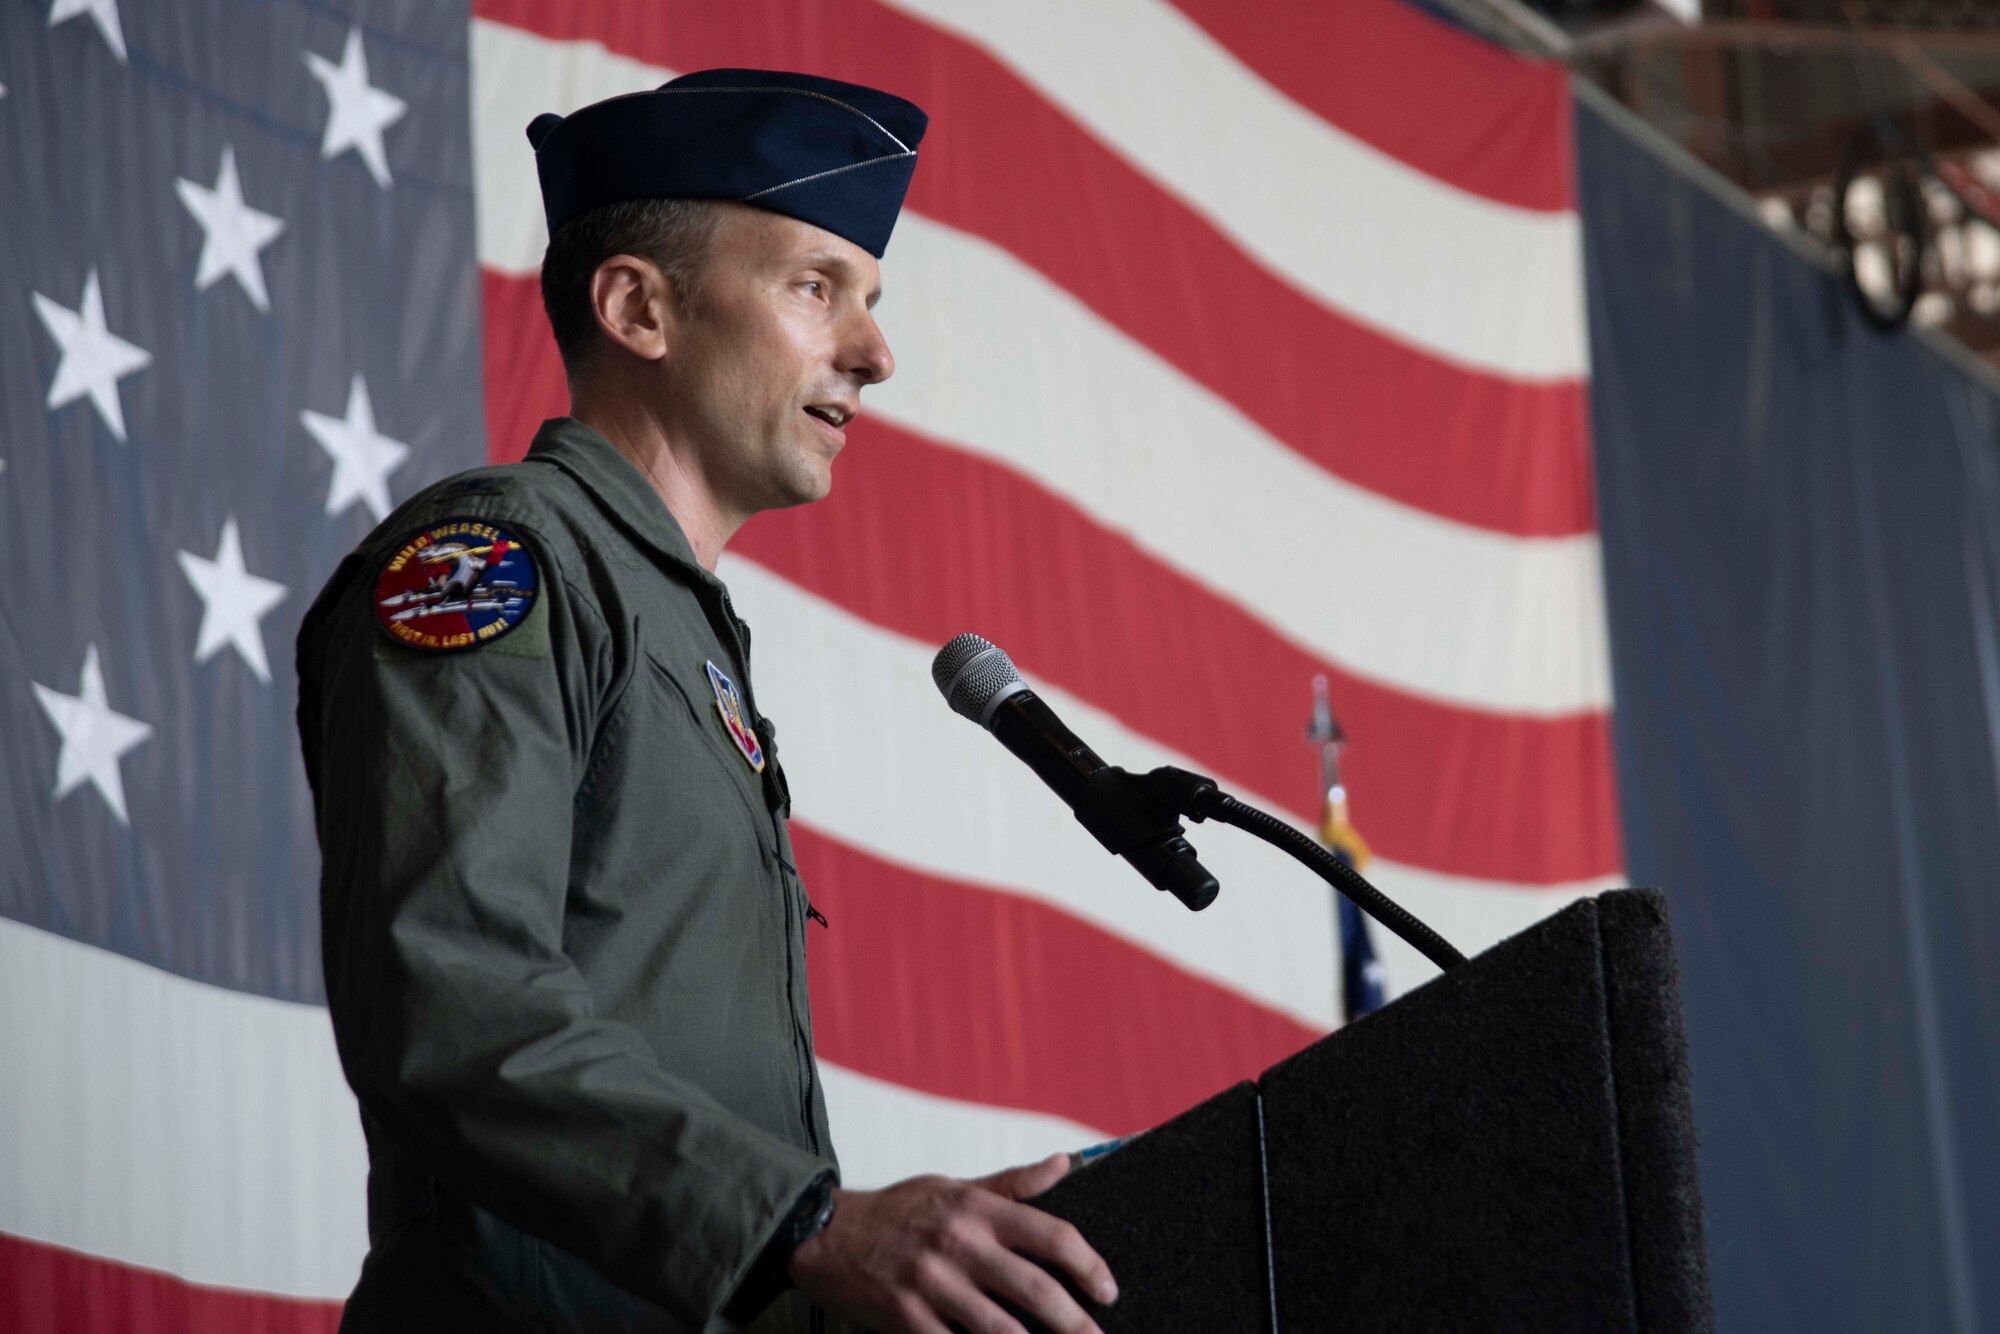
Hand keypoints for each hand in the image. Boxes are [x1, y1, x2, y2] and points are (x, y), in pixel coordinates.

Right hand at [787, 1154, 1116, 1333]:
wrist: (821, 1233)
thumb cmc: (896, 1210)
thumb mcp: (954, 1185)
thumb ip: (1012, 1183)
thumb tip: (1065, 1164)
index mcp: (977, 1208)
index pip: (1051, 1234)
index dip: (1089, 1265)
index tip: (1107, 1290)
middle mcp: (960, 1243)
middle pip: (1036, 1289)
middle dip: (1076, 1322)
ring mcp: (932, 1284)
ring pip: (1001, 1329)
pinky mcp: (906, 1318)